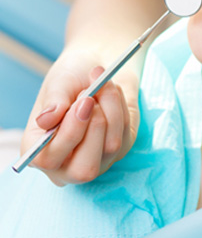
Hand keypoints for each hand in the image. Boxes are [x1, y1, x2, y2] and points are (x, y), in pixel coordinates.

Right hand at [20, 50, 139, 185]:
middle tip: (93, 96)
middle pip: (84, 170)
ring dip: (109, 108)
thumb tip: (45, 121)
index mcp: (40, 152)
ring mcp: (97, 159)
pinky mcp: (121, 148)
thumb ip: (53, 102)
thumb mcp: (59, 83)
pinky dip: (120, 106)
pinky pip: (125, 132)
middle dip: (94, 128)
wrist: (97, 67)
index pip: (49, 161)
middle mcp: (67, 165)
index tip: (84, 100)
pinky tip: (111, 91)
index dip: (70, 133)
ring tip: (101, 83)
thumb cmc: (72, 77)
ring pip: (111, 146)